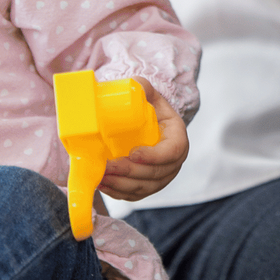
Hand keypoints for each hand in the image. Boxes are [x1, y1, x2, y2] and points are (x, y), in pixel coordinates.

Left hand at [97, 78, 188, 200]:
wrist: (148, 124)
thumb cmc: (149, 109)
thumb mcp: (149, 95)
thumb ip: (142, 88)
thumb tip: (134, 85)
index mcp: (177, 137)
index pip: (172, 151)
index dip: (153, 156)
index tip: (132, 153)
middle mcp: (174, 161)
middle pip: (156, 173)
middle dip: (130, 172)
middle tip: (108, 167)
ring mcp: (162, 176)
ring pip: (145, 187)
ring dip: (122, 185)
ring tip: (101, 178)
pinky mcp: (148, 186)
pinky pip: (136, 194)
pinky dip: (119, 193)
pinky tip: (104, 185)